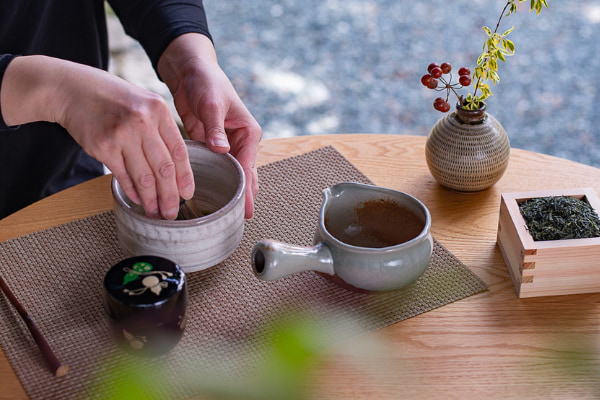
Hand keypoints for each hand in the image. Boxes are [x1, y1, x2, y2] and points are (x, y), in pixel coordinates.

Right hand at [1, 55, 193, 219]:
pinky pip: (123, 176)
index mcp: (158, 110)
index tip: (187, 194)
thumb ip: (161, 129)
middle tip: (172, 212)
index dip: (185, 177)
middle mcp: (142, 122)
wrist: (72, 89)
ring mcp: (122, 134)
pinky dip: (132, 192)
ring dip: (152, 200)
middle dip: (170, 196)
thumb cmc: (112, 98)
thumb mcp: (143, 103)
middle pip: (164, 168)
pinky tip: (139, 200)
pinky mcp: (103, 146)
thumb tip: (175, 167)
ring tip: (156, 212)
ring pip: (144, 177)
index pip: (179, 151)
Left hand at [158, 33, 261, 218]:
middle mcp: (241, 142)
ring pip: (232, 174)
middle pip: (244, 175)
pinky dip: (215, 181)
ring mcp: (227, 146)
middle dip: (243, 196)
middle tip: (240, 220)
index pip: (248, 167)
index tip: (245, 210)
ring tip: (228, 216)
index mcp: (248, 133)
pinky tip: (212, 197)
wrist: (191, 72)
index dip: (246, 190)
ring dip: (230, 191)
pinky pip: (216, 168)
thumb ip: (216, 127)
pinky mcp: (212, 147)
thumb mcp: (212, 103)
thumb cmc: (207, 82)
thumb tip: (222, 149)